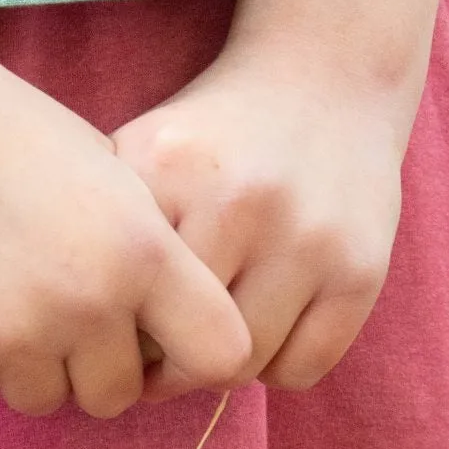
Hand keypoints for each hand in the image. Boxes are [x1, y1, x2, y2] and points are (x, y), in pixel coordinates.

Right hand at [0, 0, 246, 417]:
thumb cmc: (3, 130)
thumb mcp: (107, 176)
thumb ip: (147, 256)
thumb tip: (166, 337)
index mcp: (144, 251)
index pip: (222, 353)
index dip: (193, 360)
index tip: (159, 345)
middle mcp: (89, 302)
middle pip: (118, 396)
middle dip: (90, 368)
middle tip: (51, 311)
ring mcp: (15, 333)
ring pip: (43, 401)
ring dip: (25, 366)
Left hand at [112, 48, 409, 394]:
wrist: (328, 78)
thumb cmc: (215, 135)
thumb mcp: (144, 153)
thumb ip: (105, 233)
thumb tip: (86, 344)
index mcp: (169, 171)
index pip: (121, 302)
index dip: (116, 332)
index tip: (118, 333)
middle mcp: (241, 203)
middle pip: (181, 345)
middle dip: (167, 361)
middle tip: (164, 348)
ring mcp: (309, 239)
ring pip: (243, 366)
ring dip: (224, 365)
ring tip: (213, 335)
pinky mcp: (362, 270)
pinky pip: (301, 371)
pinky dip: (278, 365)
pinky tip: (268, 327)